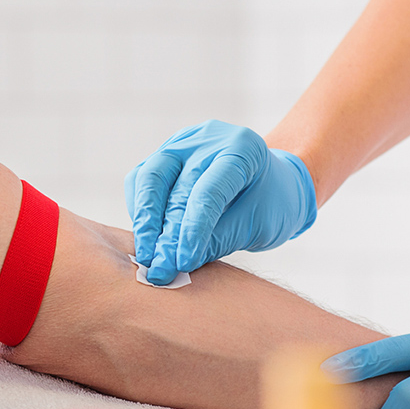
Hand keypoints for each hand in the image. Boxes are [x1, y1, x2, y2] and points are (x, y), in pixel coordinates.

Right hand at [125, 120, 316, 284]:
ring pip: (149, 178)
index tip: (182, 263)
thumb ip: (218, 240)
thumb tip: (174, 263)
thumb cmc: (269, 205)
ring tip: (147, 256)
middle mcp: (208, 139)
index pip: (208, 192)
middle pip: (175, 186)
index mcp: (242, 148)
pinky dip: (140, 210)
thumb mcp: (256, 225)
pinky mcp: (163, 154)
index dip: (192, 231)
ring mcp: (182, 143)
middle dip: (165, 234)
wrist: (269, 184)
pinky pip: (140, 180)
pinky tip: (146, 238)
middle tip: (160, 270)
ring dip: (144, 221)